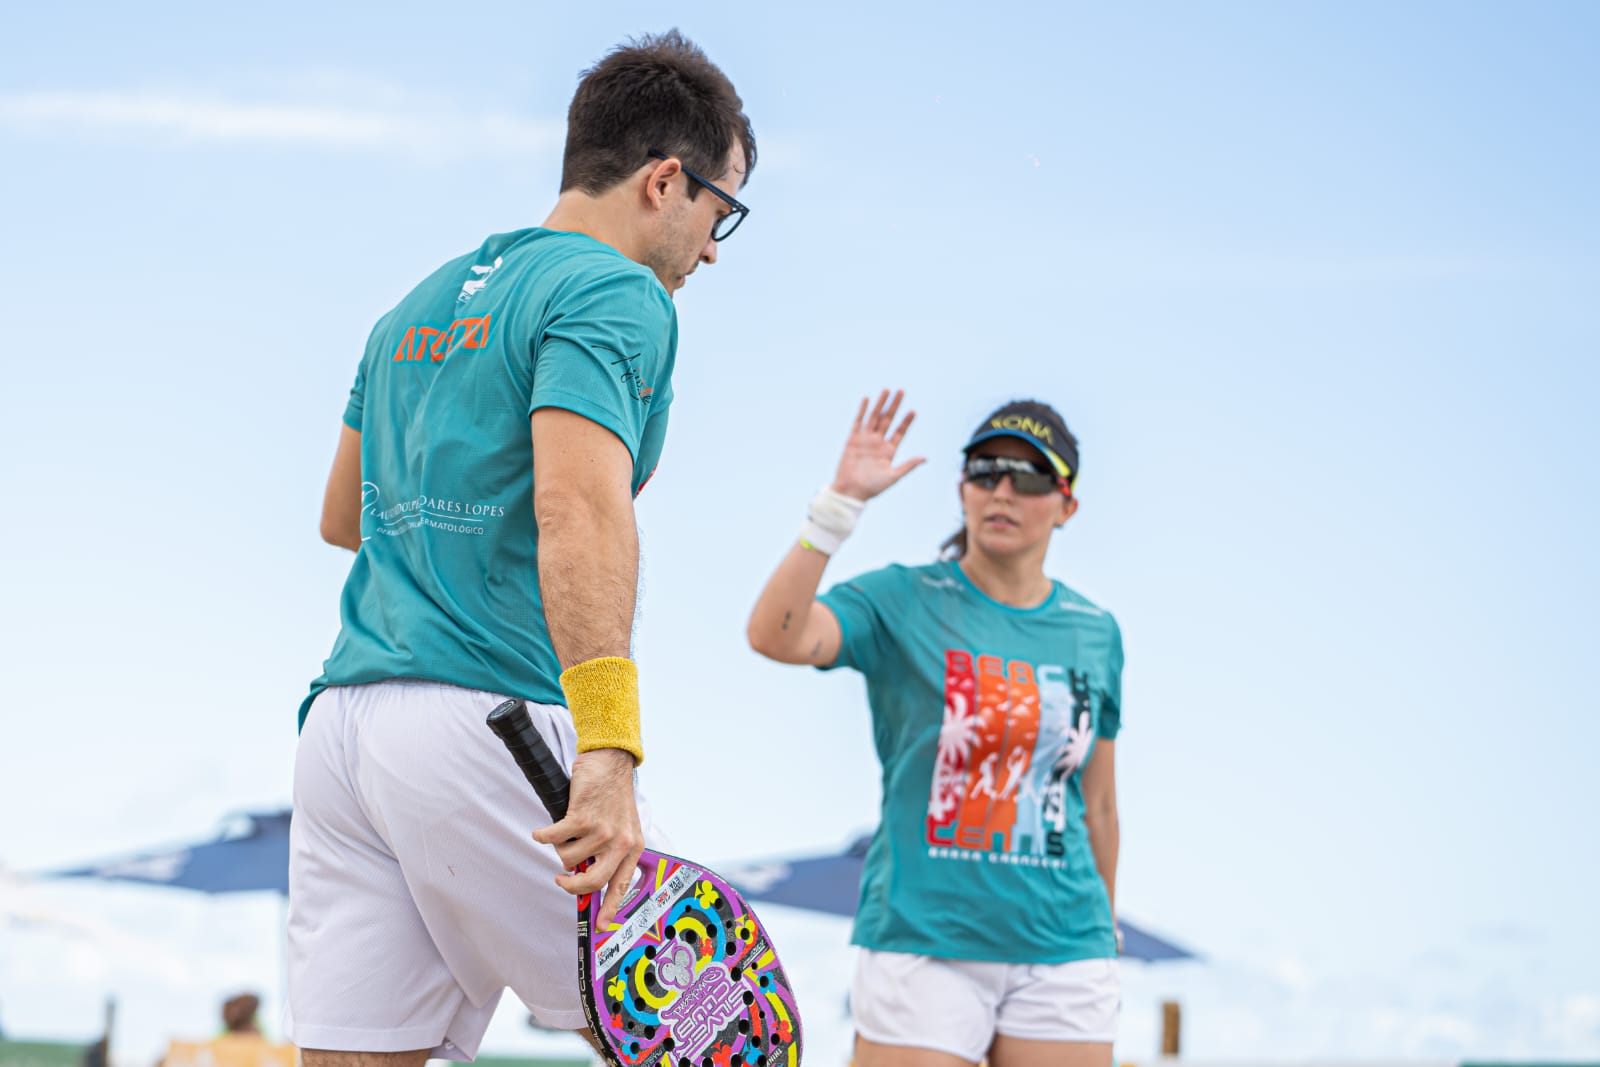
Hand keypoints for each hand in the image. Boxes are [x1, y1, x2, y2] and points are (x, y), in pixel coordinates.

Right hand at [531, 747, 644, 925]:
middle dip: (572, 886)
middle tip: (562, 880)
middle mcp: (621, 842)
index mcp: (633, 847)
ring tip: (563, 835)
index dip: (610, 908)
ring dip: (559, 849)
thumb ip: (611, 852)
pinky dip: (543, 836)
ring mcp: (602, 831)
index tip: (601, 924)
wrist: (610, 762)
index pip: (622, 885)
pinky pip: (554, 839)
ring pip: (568, 858)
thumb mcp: (623, 826)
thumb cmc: (613, 794)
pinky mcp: (582, 818)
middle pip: (593, 881)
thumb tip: (587, 876)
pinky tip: (542, 831)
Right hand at [831, 389, 924, 500]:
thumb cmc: (873, 487)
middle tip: (901, 391)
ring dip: (880, 404)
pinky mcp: (853, 439)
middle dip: (894, 406)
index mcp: (889, 451)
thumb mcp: (894, 476)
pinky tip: (867, 399)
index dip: (906, 421)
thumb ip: (908, 466)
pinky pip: (858, 422)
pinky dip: (862, 410)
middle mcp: (878, 443)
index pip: (900, 432)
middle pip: (888, 420)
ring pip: (874, 417)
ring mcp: (865, 440)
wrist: (851, 491)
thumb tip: (925, 458)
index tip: (913, 411)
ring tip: (887, 390)